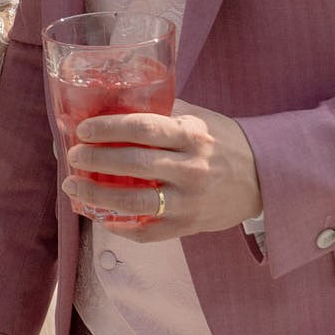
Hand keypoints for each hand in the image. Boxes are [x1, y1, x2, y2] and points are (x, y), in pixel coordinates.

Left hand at [63, 99, 262, 242]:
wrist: (263, 178)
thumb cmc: (221, 142)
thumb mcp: (197, 118)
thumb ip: (161, 111)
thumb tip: (111, 103)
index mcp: (192, 135)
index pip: (144, 128)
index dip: (109, 128)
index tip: (83, 129)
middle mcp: (192, 169)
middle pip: (134, 165)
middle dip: (95, 160)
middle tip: (72, 156)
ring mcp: (190, 201)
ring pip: (136, 203)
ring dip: (97, 195)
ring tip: (73, 186)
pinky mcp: (189, 227)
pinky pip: (148, 232)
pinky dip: (120, 226)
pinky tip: (100, 216)